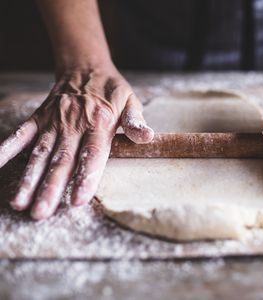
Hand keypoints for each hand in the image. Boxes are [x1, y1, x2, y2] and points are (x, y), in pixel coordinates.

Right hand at [1, 64, 153, 218]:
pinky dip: (7, 148)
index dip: (86, 178)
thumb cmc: (112, 91)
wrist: (86, 66)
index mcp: (100, 123)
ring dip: (29, 178)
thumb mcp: (131, 102)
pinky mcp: (39, 117)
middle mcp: (74, 124)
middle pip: (62, 160)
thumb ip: (136, 122)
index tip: (77, 201)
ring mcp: (53, 121)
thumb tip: (148, 138)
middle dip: (51, 188)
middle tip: (41, 213)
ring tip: (19, 202)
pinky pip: (21, 134)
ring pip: (40, 153)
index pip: (93, 154)